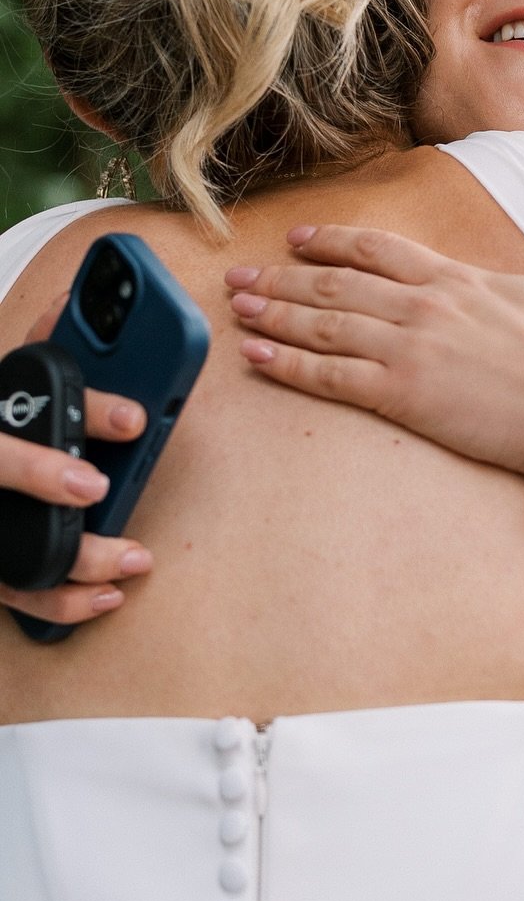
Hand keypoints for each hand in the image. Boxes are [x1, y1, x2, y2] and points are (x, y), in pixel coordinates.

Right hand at [0, 296, 152, 630]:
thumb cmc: (9, 426)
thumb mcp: (15, 388)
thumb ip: (42, 346)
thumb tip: (73, 297)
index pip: (20, 400)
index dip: (75, 405)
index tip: (129, 417)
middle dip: (40, 474)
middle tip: (96, 485)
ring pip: (12, 555)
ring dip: (76, 559)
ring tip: (134, 558)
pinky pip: (16, 596)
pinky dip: (61, 602)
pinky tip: (106, 595)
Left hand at [226, 156, 523, 483]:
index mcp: (461, 279)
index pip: (381, 249)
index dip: (335, 241)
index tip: (299, 238)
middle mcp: (426, 305)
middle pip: (338, 282)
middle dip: (284, 276)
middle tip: (242, 273)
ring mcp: (410, 348)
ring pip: (325, 323)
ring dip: (276, 311)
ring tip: (238, 305)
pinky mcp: (403, 394)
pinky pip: (330, 376)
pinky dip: (289, 363)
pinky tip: (256, 354)